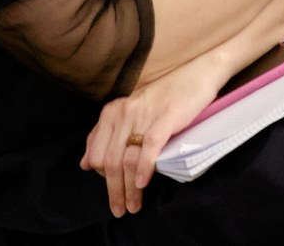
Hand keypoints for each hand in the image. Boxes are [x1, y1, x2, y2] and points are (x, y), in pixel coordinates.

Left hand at [82, 44, 233, 218]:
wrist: (197, 74)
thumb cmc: (165, 96)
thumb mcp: (130, 112)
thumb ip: (104, 135)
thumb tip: (85, 164)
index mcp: (112, 113)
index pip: (96, 155)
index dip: (102, 180)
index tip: (113, 194)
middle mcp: (123, 114)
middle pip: (110, 162)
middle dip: (113, 191)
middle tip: (120, 210)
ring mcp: (144, 116)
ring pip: (127, 159)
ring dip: (128, 189)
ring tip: (134, 206)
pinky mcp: (165, 118)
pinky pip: (148, 147)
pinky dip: (143, 168)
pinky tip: (142, 184)